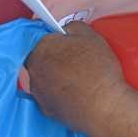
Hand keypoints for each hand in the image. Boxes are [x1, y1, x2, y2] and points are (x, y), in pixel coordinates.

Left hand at [24, 21, 133, 136]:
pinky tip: (76, 94)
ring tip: (78, 80)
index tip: (65, 45)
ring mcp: (37, 91)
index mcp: (41, 48)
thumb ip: (72, 27)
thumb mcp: (90, 36)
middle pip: (40, 59)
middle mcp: (33, 70)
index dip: (55, 42)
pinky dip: (59, 94)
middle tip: (74, 62)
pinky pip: (50, 96)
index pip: (41, 39)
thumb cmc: (98, 71)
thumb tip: (66, 30)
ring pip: (43, 79)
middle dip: (54, 59)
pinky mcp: (45, 109)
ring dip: (55, 77)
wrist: (104, 107)